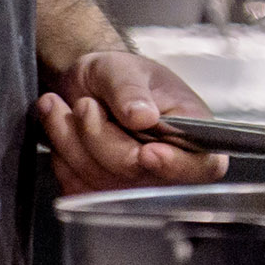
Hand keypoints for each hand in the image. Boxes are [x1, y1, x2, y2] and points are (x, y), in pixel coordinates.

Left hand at [38, 50, 227, 195]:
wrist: (89, 88)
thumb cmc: (118, 77)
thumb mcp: (123, 69)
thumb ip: (131, 90)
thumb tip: (143, 116)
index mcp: (194, 133)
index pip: (201, 166)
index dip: (175, 165)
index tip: (147, 151)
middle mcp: (170, 168)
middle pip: (137, 174)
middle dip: (100, 137)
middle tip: (86, 105)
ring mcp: (137, 187)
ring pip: (100, 183)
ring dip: (73, 142)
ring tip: (71, 107)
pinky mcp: (105, 196)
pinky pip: (78, 189)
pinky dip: (63, 156)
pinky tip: (65, 128)